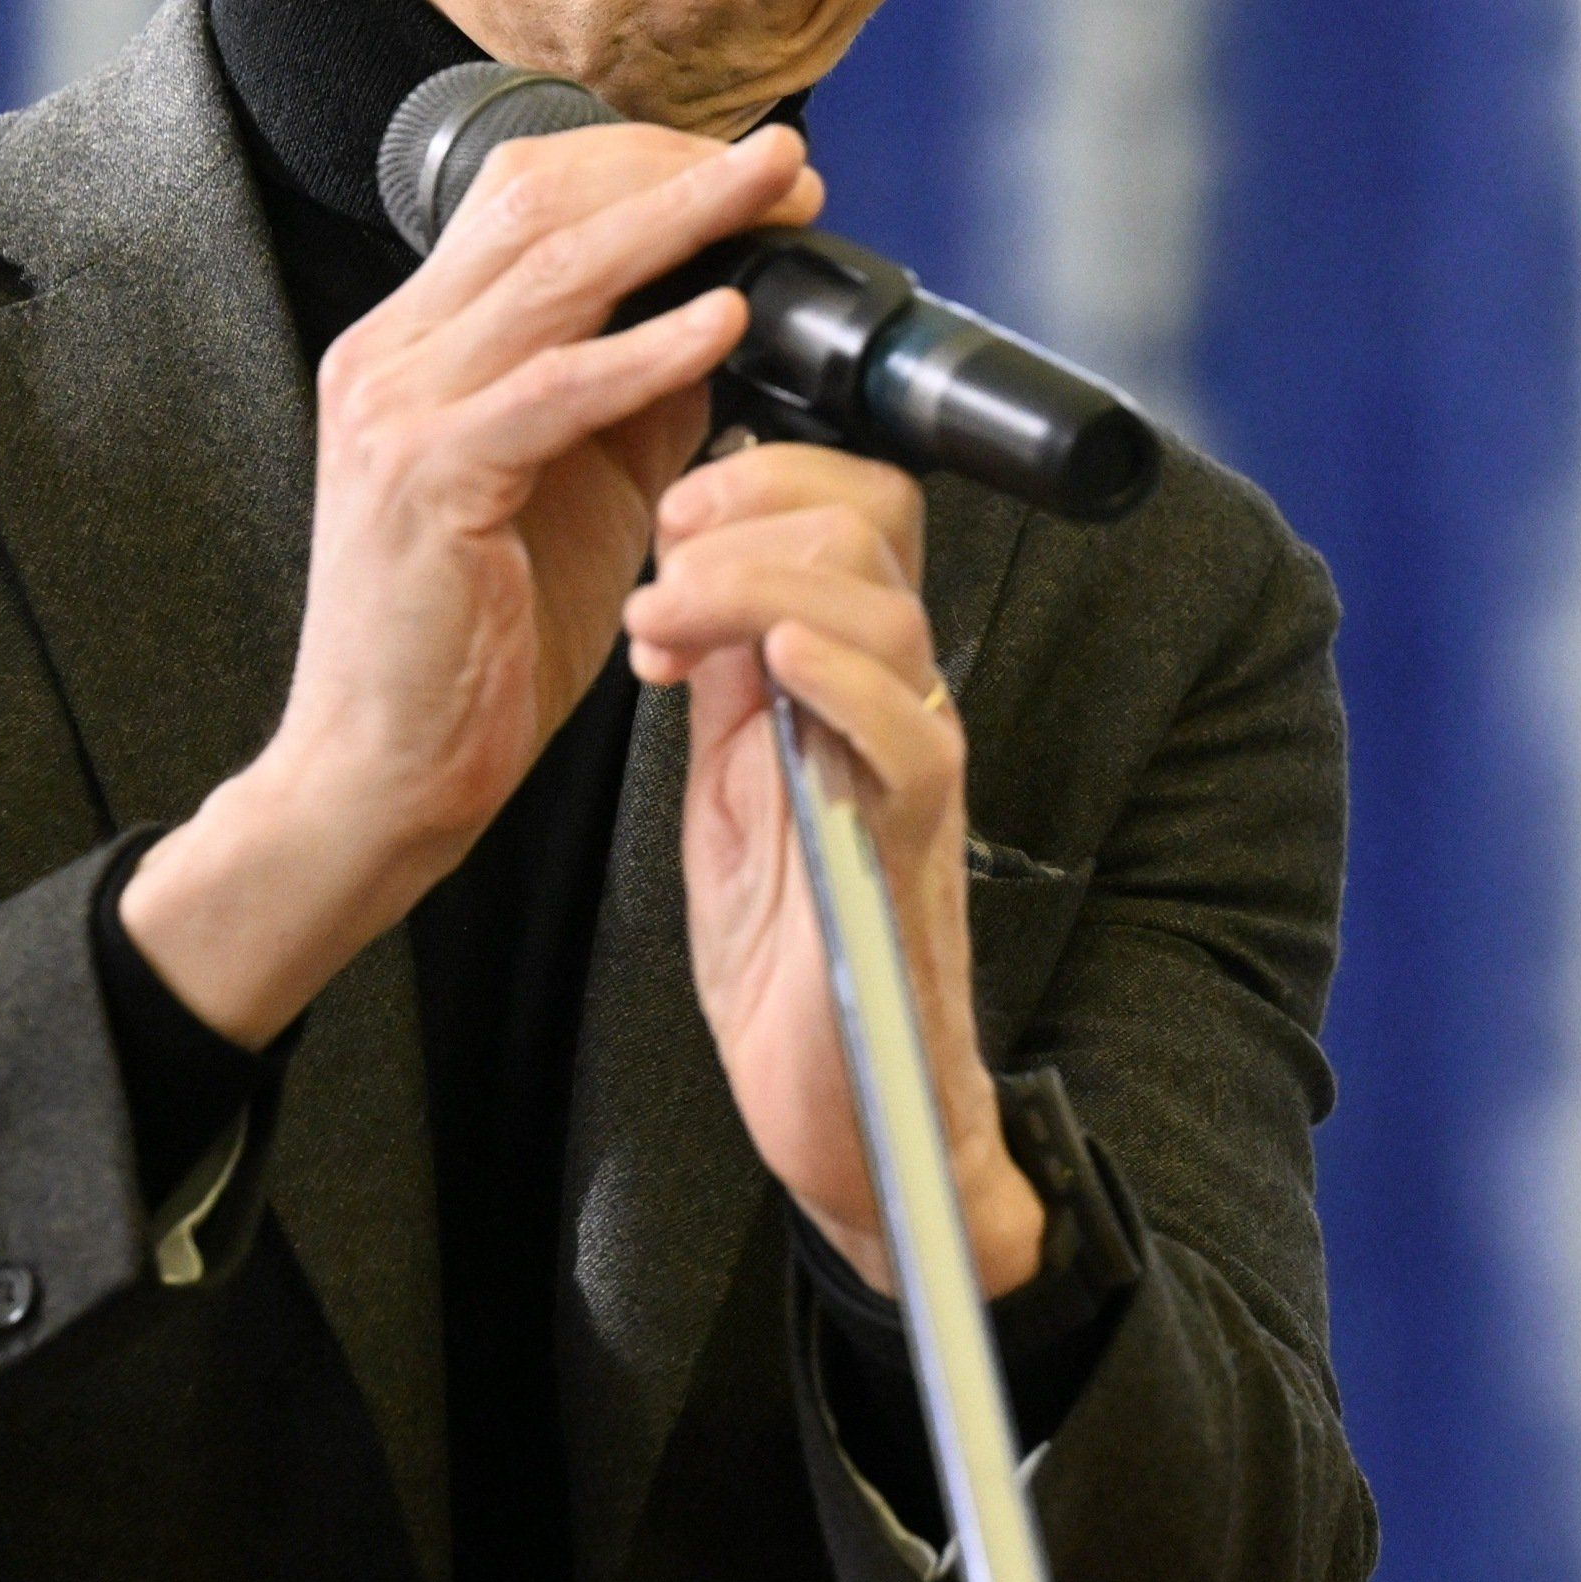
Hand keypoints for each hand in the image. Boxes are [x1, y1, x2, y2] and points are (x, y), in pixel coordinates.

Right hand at [118, 118, 821, 1043]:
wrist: (384, 770)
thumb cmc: (477, 643)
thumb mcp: (580, 490)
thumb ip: (637, 398)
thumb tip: (724, 316)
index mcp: (415, 345)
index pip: (526, 195)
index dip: (645, 165)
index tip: (754, 174)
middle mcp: (390, 354)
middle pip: (537, 200)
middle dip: (673, 168)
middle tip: (786, 166)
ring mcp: (396, 409)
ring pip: (549, 269)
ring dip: (677, 221)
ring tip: (772, 199)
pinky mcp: (424, 478)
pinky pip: (551, 390)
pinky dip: (645, 349)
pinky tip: (722, 326)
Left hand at [629, 438, 1044, 1298]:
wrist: (837, 1107)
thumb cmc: (790, 956)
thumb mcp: (728, 783)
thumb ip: (725, 681)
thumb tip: (687, 573)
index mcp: (844, 680)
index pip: (852, 510)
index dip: (768, 474)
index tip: (672, 509)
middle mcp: (893, 704)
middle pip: (874, 527)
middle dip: (756, 506)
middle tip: (667, 547)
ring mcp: (910, 770)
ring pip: (886, 610)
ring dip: (765, 582)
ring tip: (672, 613)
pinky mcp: (914, 846)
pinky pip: (913, 735)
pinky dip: (846, 680)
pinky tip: (779, 661)